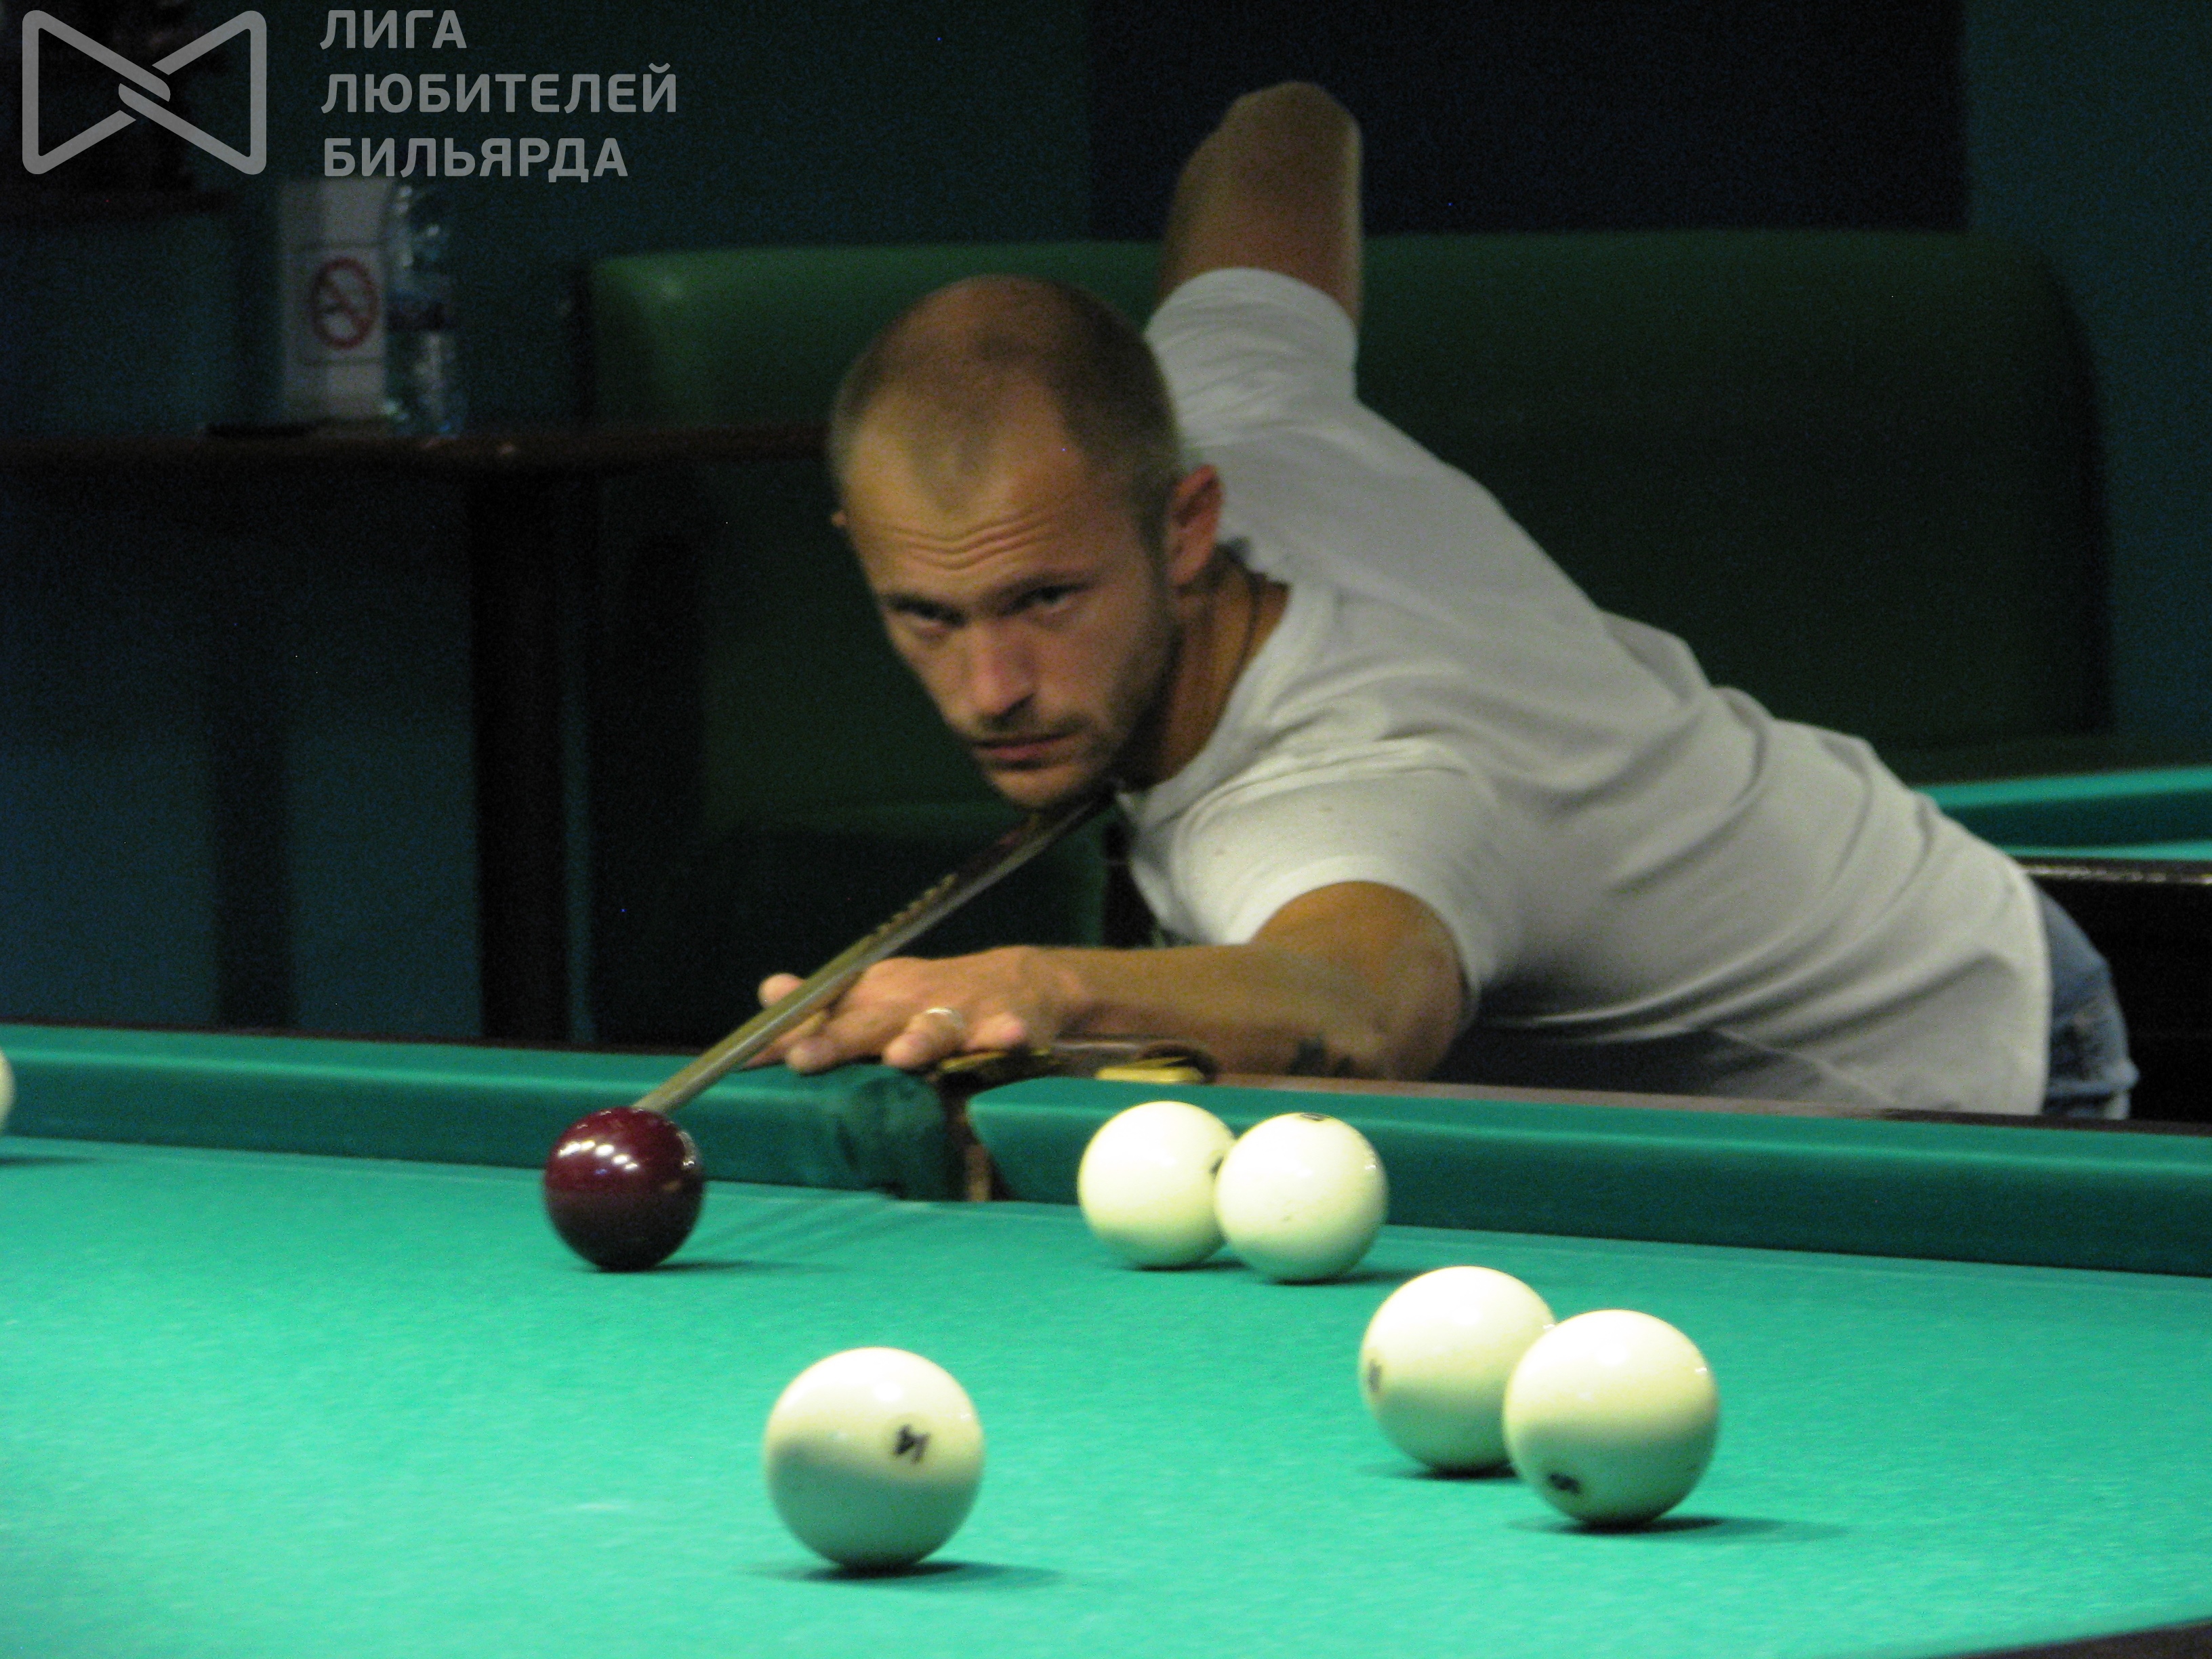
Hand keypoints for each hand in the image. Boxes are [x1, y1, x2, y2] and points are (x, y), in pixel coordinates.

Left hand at [750, 947, 1077, 1073]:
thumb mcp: (876, 997)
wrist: (1018, 979)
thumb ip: (823, 1008)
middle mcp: (912, 1003)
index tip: (745, 1057)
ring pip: (937, 1027)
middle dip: (837, 1039)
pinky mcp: (1010, 1022)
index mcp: (876, 998)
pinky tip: (1011, 1038)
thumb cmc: (931, 999)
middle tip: (803, 1059)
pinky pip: (1010, 1030)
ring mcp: (961, 1013)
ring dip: (920, 1039)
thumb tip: (768, 993)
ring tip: (902, 1056)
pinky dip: (1009, 1033)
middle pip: (869, 1022)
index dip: (784, 1036)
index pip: (822, 1016)